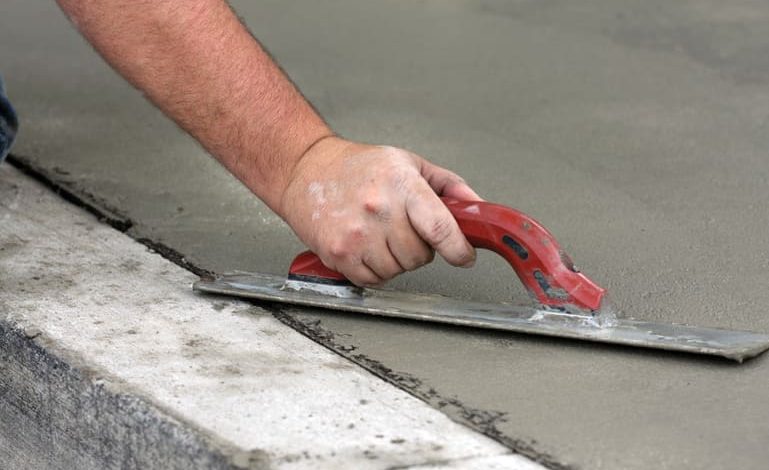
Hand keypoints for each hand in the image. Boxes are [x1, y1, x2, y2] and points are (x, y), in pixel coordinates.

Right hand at [278, 137, 482, 286]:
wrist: (308, 169)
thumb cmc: (358, 166)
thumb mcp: (410, 163)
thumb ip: (449, 186)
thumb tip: (477, 208)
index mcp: (401, 185)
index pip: (440, 228)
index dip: (459, 249)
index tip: (464, 256)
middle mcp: (378, 209)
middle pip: (420, 256)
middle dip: (418, 248)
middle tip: (403, 229)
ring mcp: (356, 235)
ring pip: (398, 271)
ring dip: (396, 260)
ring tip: (380, 234)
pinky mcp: (339, 254)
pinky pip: (373, 279)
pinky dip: (375, 269)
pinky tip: (366, 245)